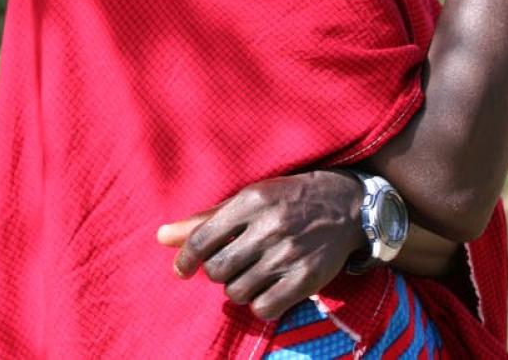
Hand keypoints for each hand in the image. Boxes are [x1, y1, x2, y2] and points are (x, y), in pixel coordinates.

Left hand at [157, 170, 365, 320]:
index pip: (202, 238)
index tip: (183, 269)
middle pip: (217, 270)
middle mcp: (269, 226)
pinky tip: (268, 287)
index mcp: (252, 200)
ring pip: (237, 292)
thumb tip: (161, 237)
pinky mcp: (306, 279)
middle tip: (230, 265)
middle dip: (217, 272)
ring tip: (252, 273)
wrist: (346, 205)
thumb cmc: (288, 199)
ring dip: (238, 288)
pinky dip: (260, 303)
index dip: (186, 259)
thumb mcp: (250, 198)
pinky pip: (264, 308)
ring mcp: (289, 254)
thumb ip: (207, 219)